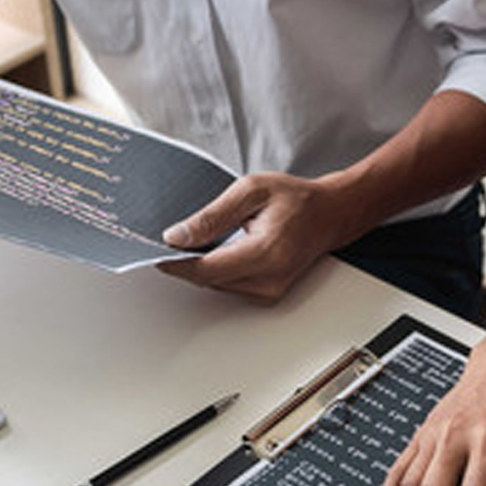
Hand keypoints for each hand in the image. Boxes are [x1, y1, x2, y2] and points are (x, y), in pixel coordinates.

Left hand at [156, 173, 368, 301]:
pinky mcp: (267, 294)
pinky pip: (228, 285)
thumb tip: (178, 236)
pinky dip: (215, 270)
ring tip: (192, 241)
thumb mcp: (251, 191)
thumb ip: (212, 215)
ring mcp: (270, 291)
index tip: (155, 251)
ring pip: (215, 285)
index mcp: (266, 252)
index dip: (176, 262)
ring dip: (199, 266)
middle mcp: (269, 279)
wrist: (330, 214)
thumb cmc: (297, 199)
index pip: (207, 269)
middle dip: (184, 262)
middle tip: (168, 240)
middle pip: (207, 280)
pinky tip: (213, 250)